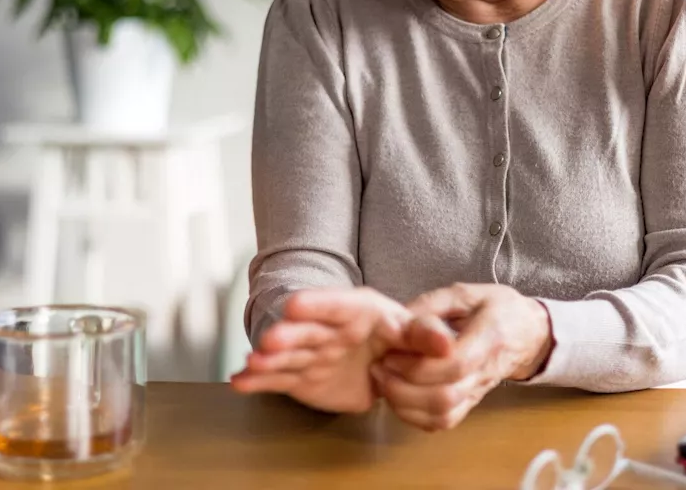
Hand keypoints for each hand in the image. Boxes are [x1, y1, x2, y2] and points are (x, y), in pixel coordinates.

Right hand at [231, 287, 426, 413]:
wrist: (381, 360)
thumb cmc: (396, 337)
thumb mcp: (413, 332)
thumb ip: (425, 336)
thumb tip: (445, 344)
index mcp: (357, 311)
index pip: (337, 305)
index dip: (317, 305)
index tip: (296, 304)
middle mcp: (328, 329)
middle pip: (306, 330)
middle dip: (287, 335)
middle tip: (270, 339)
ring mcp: (311, 353)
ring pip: (287, 354)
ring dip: (268, 358)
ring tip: (252, 362)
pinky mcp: (299, 377)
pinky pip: (277, 378)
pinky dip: (258, 380)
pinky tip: (239, 380)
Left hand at [372, 283, 552, 430]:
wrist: (527, 332)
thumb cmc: (497, 308)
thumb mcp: (467, 293)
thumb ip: (433, 305)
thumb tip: (398, 320)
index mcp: (490, 336)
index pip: (456, 363)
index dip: (419, 365)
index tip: (390, 353)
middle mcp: (485, 370)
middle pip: (446, 395)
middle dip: (404, 387)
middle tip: (380, 368)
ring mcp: (478, 391)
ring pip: (443, 415)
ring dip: (406, 404)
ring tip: (384, 382)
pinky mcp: (470, 403)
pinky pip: (444, 422)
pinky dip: (415, 417)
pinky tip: (399, 397)